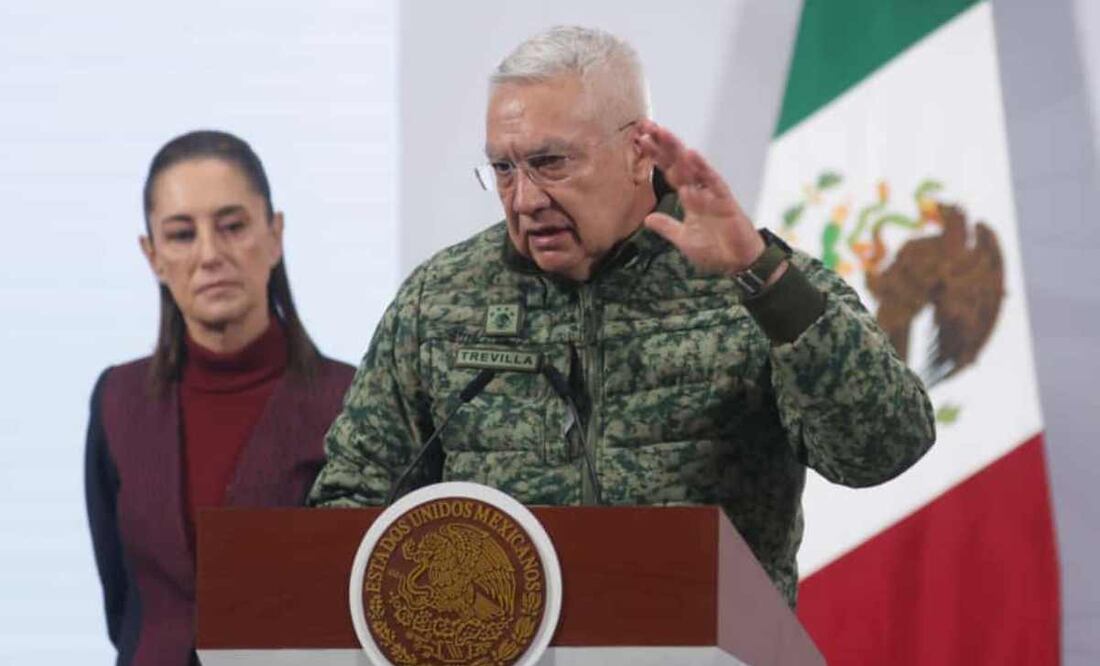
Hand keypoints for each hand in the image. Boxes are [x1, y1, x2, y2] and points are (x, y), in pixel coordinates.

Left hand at [636, 120, 768, 275]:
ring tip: (663, 133)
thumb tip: (648, 220)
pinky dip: (702, 169)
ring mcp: (713, 194)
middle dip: (663, 145)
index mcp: (691, 197)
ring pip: (694, 166)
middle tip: (647, 127)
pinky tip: (691, 155)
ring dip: (678, 150)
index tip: (641, 141)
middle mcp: (701, 191)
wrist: (739, 263)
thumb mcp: (684, 240)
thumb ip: (668, 227)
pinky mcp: (726, 201)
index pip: (670, 172)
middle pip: (679, 163)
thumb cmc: (715, 251)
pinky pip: (713, 181)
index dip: (656, 157)